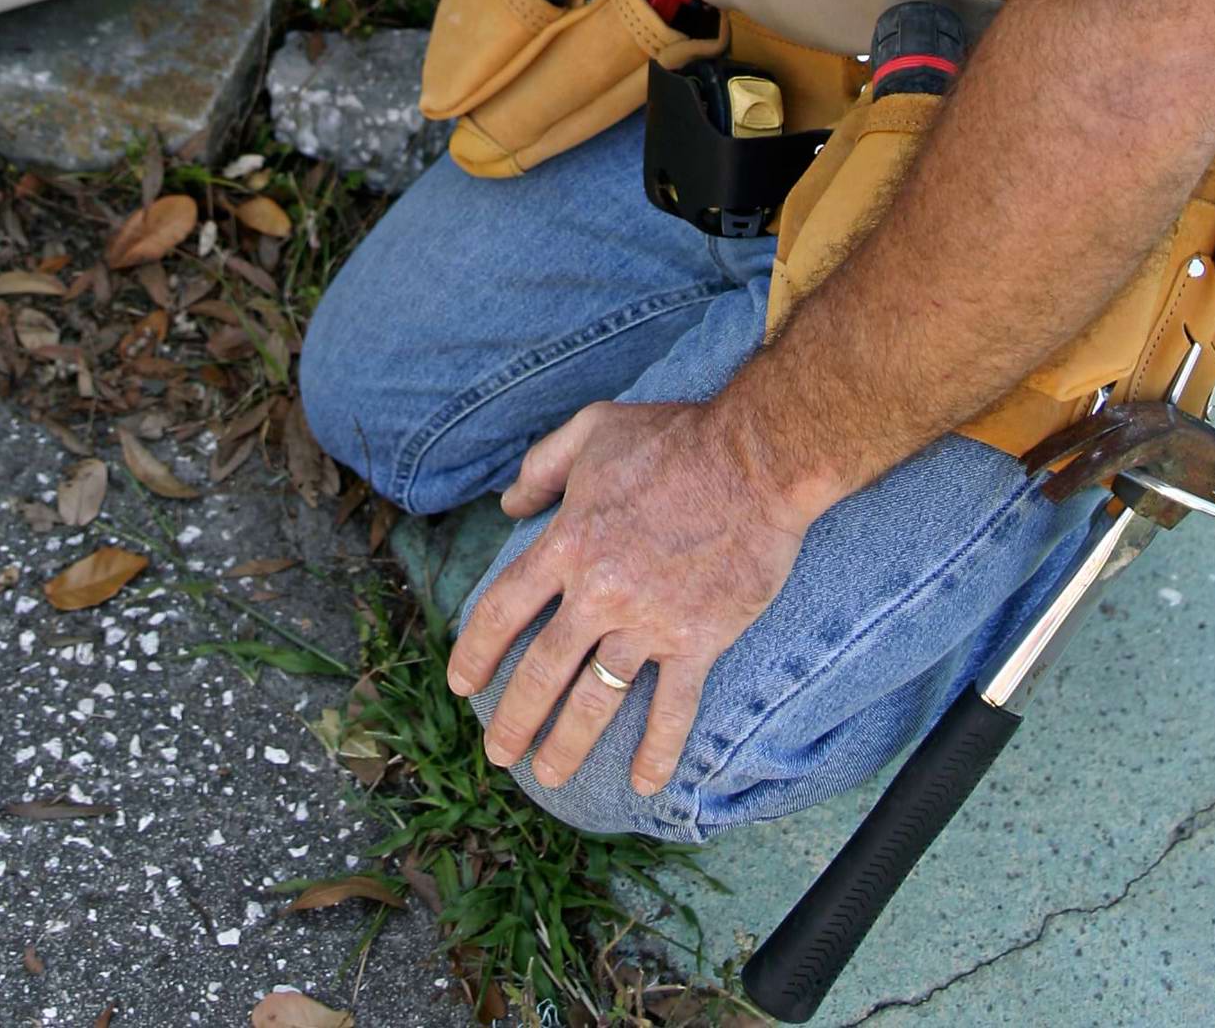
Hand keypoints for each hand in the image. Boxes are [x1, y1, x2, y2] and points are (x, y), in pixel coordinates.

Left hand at [445, 397, 810, 799]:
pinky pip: (672, 708)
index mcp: (568, 542)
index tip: (460, 684)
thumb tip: (508, 505)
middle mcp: (598, 592)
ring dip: (567, 744)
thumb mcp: (592, 429)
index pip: (503, 609)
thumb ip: (543, 466)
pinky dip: (658, 751)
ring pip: (595, 700)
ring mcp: (647, 622)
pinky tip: (645, 784)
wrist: (753, 460)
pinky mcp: (697, 641)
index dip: (475, 651)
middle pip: (540, 670)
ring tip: (548, 776)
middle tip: (498, 753)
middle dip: (512, 718)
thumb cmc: (673, 438)